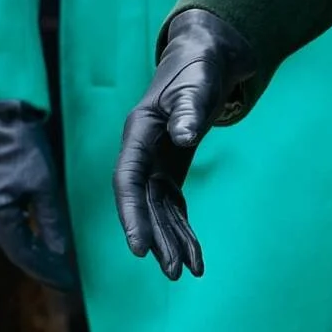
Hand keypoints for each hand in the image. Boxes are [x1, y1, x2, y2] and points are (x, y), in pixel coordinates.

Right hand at [0, 101, 78, 294]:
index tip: (68, 284)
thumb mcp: (44, 186)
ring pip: (14, 243)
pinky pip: (13, 230)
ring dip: (36, 257)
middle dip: (42, 269)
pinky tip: (45, 247)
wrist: (4, 120)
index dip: (47, 271)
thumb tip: (60, 252)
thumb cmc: (25, 148)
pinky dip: (30, 242)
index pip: (24, 254)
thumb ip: (51, 221)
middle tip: (66, 283)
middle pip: (17, 253)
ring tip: (59, 270)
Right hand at [112, 7, 257, 281]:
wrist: (204, 59)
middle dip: (156, 238)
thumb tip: (185, 135)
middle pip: (142, 203)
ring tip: (187, 273)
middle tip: (173, 273)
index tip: (139, 249)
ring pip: (158, 211)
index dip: (131, 215)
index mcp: (139, 132)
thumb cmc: (199, 68)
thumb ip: (190, 108)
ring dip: (171, 241)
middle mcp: (141, 153)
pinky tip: (196, 259)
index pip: (127, 180)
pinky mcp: (170, 171)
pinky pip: (173, 208)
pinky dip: (184, 231)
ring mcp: (154, 164)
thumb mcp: (198, 84)